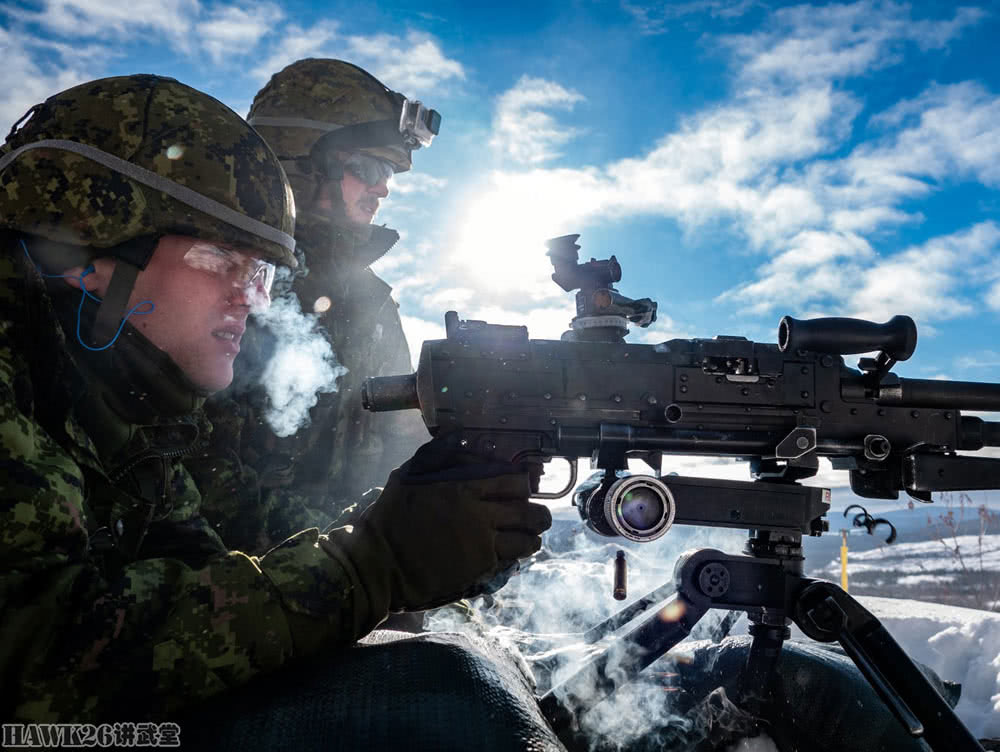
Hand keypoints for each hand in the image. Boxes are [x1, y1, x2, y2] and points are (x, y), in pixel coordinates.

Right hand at [320, 436, 551, 616]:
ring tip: (528, 537)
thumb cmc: (390, 516)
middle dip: (538, 513)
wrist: (378, 563)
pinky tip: (509, 554)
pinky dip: (515, 556)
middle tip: (536, 515)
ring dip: (532, 537)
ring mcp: (481, 545)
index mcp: (464, 488)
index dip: (522, 484)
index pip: (513, 482)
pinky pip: (510, 561)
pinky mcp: (478, 570)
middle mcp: (479, 515)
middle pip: (529, 512)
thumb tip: (461, 437)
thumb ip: (439, 455)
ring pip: (527, 540)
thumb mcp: (409, 474)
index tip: (520, 488)